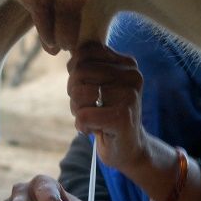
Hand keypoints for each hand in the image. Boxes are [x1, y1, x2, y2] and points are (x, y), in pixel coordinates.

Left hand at [67, 42, 146, 171]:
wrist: (129, 149)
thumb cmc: (108, 115)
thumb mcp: (100, 85)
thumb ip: (87, 66)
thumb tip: (69, 52)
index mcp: (127, 64)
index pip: (85, 51)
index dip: (75, 70)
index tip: (85, 88)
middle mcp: (132, 76)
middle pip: (80, 71)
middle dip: (73, 92)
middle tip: (85, 107)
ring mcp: (129, 96)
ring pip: (79, 93)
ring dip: (77, 110)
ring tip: (90, 118)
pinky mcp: (122, 117)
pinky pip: (83, 116)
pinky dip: (81, 126)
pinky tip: (92, 131)